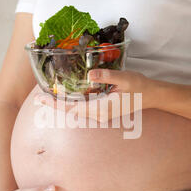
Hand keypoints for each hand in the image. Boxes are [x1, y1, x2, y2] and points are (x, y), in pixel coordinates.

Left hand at [37, 69, 154, 122]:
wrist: (152, 96)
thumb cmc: (139, 86)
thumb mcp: (125, 78)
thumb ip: (107, 76)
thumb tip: (90, 75)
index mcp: (101, 108)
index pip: (72, 108)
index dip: (55, 104)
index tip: (41, 99)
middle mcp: (99, 115)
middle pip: (71, 112)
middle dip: (54, 105)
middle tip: (38, 97)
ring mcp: (101, 116)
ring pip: (76, 112)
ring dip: (62, 105)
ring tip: (48, 97)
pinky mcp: (103, 113)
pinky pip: (83, 110)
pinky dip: (71, 105)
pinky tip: (66, 98)